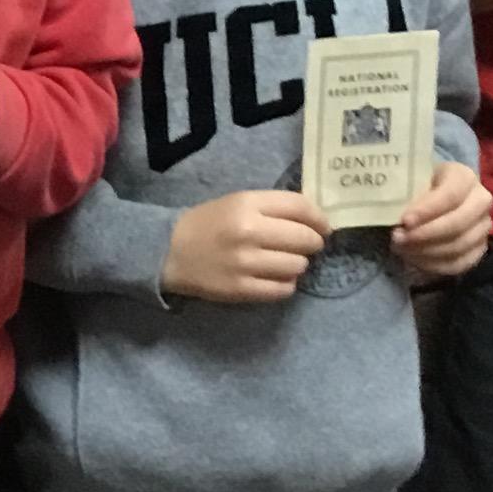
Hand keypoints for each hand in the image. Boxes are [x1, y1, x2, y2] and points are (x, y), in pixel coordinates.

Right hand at [160, 191, 328, 303]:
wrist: (168, 252)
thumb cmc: (207, 223)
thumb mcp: (237, 202)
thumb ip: (273, 207)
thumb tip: (316, 220)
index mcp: (246, 204)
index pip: (299, 207)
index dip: (319, 218)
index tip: (324, 227)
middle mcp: (248, 232)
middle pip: (304, 239)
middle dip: (311, 243)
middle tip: (305, 246)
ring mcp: (245, 263)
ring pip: (297, 266)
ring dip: (297, 264)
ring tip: (283, 262)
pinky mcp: (241, 289)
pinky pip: (283, 289)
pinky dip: (286, 284)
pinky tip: (275, 277)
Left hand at [392, 160, 492, 278]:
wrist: (434, 196)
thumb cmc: (421, 185)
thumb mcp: (414, 180)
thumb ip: (409, 195)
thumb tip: (402, 221)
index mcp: (465, 177)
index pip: (450, 195)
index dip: (427, 211)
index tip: (404, 221)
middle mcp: (481, 201)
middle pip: (458, 224)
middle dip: (424, 234)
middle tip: (397, 238)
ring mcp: (483, 227)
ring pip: (459, 246)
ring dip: (426, 251)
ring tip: (401, 249)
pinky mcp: (479, 249)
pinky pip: (460, 263)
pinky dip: (435, 265)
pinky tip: (414, 260)